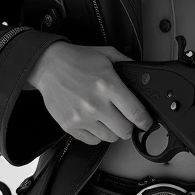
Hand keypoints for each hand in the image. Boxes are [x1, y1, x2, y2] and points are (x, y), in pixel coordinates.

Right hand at [29, 43, 153, 143]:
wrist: (48, 65)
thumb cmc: (77, 59)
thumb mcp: (106, 54)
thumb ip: (126, 63)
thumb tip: (142, 74)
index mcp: (108, 85)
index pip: (136, 113)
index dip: (145, 121)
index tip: (146, 122)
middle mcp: (95, 104)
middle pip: (125, 130)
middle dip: (128, 125)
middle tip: (124, 117)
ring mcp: (82, 117)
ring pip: (110, 138)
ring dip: (112, 130)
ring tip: (107, 117)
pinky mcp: (70, 126)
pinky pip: (92, 141)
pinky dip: (96, 134)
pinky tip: (94, 121)